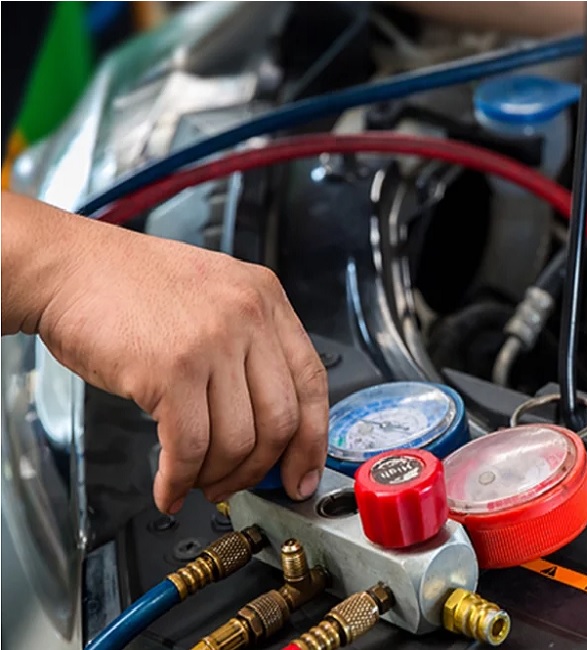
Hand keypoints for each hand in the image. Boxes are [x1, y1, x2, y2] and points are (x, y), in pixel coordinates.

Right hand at [2, 192, 328, 512]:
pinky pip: (190, 446)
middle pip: (282, 420)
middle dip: (261, 469)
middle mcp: (249, 317)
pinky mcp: (172, 370)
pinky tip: (169, 487)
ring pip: (238, 440)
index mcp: (267, 299)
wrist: (69, 266)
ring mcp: (213, 342)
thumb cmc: (132, 287)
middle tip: (239, 485)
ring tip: (197, 481)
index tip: (302, 475)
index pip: (313, 382)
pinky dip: (179, 480)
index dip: (312, 440)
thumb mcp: (215, 296)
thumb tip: (270, 427)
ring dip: (217, 477)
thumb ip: (251, 347)